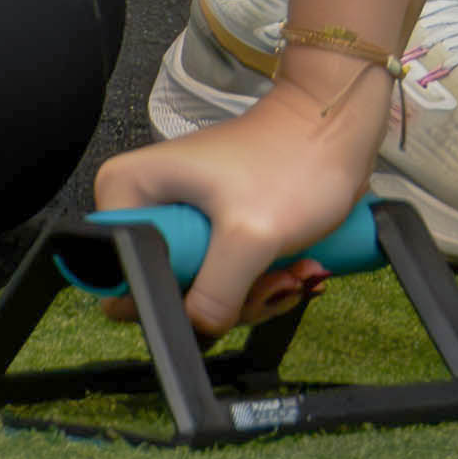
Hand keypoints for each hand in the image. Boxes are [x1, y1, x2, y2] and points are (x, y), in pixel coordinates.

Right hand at [90, 95, 384, 341]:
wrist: (337, 129)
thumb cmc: (296, 158)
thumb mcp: (249, 235)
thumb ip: (214, 294)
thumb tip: (195, 329)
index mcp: (128, 191)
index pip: (120, 277)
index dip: (172, 297)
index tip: (222, 286)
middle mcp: (147, 204)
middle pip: (167, 291)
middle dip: (227, 300)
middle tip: (271, 280)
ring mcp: (182, 219)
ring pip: (202, 292)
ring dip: (253, 295)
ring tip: (290, 272)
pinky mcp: (214, 230)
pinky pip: (226, 281)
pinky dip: (260, 285)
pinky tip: (291, 269)